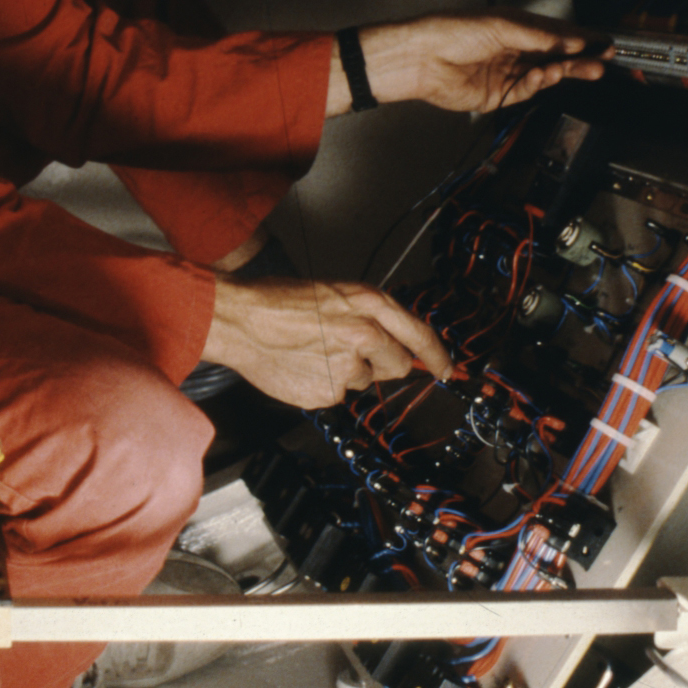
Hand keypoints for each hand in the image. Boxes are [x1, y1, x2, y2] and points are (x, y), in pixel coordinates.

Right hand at [203, 277, 451, 407]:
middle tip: (349, 350)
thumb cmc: (278, 301)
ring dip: (345, 371)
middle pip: (397, 363)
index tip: (447, 369)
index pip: (420, 335)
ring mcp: (346, 367)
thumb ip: (368, 316)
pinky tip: (301, 366)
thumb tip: (394, 342)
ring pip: (363, 380)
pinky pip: (337, 394)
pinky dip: (322, 384)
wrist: (239, 320)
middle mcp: (364, 334)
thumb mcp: (334, 293)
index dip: (438, 356)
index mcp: (368, 303)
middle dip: (381, 362)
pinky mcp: (328, 393)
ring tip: (312, 351)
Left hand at [341, 10, 610, 114]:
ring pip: (544, 75)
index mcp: (515, 27)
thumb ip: (540, 37)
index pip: (556, 34)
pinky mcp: (497, 94)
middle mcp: (512, 50)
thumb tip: (572, 40)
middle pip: (555, 57)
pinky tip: (543, 77)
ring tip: (586, 69)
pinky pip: (526, 91)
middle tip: (603, 61)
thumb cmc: (452, 31)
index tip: (604, 43)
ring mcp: (506, 73)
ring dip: (564, 72)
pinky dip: (537, 84)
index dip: (581, 39)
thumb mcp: (503, 26)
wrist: (421, 58)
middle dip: (580, 59)